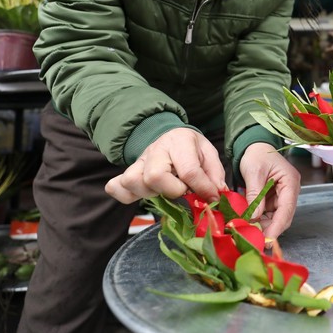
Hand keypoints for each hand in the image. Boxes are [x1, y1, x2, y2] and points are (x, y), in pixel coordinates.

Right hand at [105, 128, 225, 203]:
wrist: (170, 135)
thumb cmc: (191, 148)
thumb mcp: (208, 153)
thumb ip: (214, 173)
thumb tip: (217, 193)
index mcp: (180, 141)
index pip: (189, 170)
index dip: (202, 188)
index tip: (211, 198)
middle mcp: (156, 150)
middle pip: (155, 176)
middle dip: (173, 190)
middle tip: (183, 190)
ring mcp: (139, 161)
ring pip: (133, 181)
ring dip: (150, 193)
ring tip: (164, 191)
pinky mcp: (128, 172)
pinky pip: (116, 187)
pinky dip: (126, 195)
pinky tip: (142, 194)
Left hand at [240, 143, 300, 239]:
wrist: (253, 147)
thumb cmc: (256, 155)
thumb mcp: (254, 173)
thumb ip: (255, 195)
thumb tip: (254, 217)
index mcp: (290, 182)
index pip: (287, 209)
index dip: (278, 226)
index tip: (268, 239)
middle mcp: (289, 191)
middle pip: (284, 216)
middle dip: (271, 229)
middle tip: (256, 241)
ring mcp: (282, 196)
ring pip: (276, 218)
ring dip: (264, 226)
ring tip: (250, 234)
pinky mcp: (274, 199)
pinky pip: (268, 214)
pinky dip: (260, 220)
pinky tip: (250, 225)